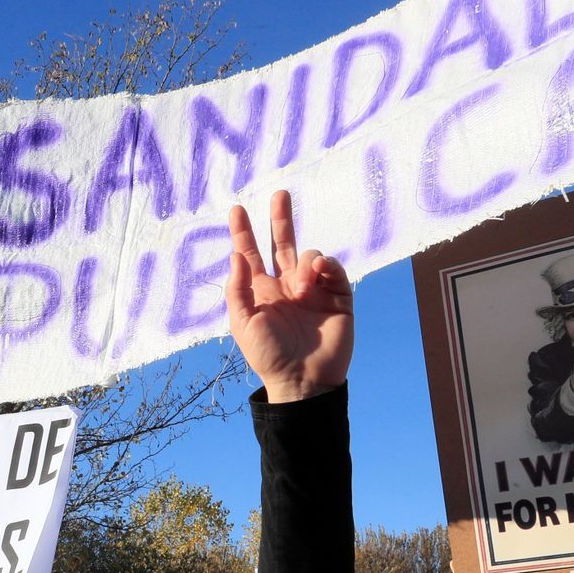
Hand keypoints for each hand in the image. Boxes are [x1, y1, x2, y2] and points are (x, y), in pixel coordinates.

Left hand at [225, 191, 353, 402]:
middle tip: (280, 194)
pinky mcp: (337, 295)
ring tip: (302, 285)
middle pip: (283, 243)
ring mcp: (312, 289)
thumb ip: (238, 289)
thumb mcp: (243, 323)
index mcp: (261, 291)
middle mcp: (286, 285)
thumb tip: (236, 255)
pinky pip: (332, 268)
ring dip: (305, 261)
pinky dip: (325, 264)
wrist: (302, 378)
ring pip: (310, 255)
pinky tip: (317, 273)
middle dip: (281, 219)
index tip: (236, 210)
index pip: (250, 254)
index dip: (243, 233)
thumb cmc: (268, 354)